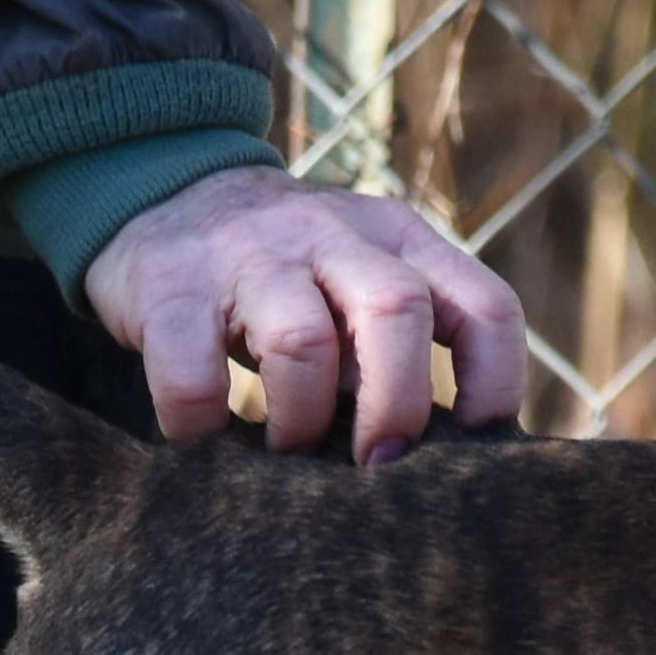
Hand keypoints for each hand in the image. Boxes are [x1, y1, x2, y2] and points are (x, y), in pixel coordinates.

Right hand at [81, 168, 527, 458]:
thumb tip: (450, 464)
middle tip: (375, 466)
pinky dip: (203, 424)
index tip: (469, 448)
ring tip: (286, 453)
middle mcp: (333, 233)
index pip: (486, 306)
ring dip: (301, 421)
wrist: (163, 188)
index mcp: (400, 238)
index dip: (493, 386)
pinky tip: (207, 438)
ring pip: (301, 341)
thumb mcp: (361, 284)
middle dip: (394, 407)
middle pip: (397, 311)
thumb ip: (406, 347)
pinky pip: (194, 374)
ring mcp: (250, 252)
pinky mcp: (168, 282)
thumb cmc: (290, 280)